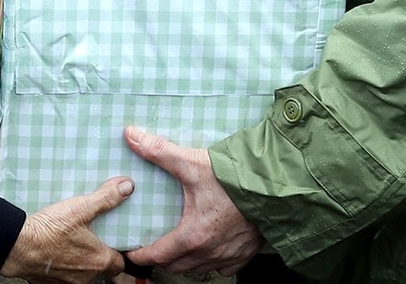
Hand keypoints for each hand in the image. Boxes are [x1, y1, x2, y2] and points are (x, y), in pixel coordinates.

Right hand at [0, 176, 131, 283]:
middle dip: (99, 258)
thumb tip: (127, 187)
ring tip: (72, 244)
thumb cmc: (49, 230)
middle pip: (101, 271)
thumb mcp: (81, 208)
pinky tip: (55, 252)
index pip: (119, 263)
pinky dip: (62, 267)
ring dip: (80, 263)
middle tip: (92, 241)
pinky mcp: (50, 283)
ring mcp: (68, 283)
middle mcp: (87, 277)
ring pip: (82, 276)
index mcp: (99, 260)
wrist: (18, 246)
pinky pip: (63, 277)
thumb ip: (106, 198)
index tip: (114, 241)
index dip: (118, 252)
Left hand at [123, 127, 262, 275]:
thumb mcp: (192, 163)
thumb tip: (131, 136)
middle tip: (153, 248)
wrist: (274, 186)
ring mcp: (229, 255)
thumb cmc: (234, 178)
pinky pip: (225, 268)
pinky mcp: (246, 253)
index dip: (142, 255)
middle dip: (162, 260)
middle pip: (177, 267)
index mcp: (192, 235)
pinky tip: (211, 251)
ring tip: (179, 249)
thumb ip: (158, 151)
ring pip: (199, 270)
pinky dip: (214, 263)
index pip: (158, 255)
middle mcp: (210, 252)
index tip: (132, 252)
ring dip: (186, 262)